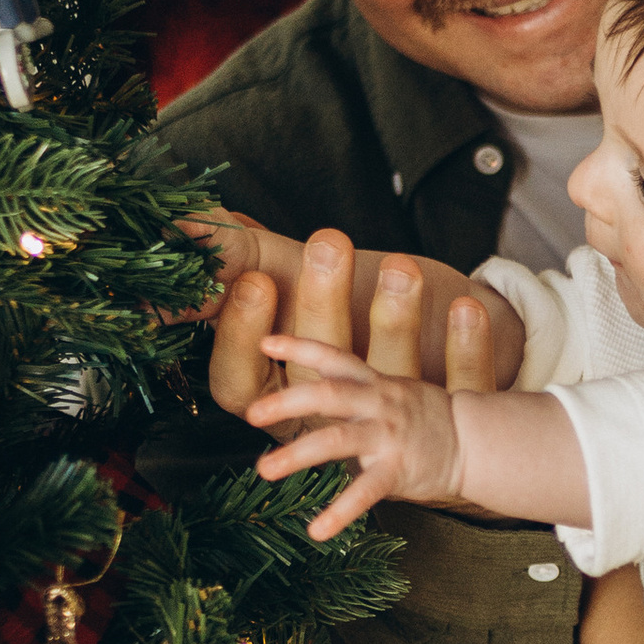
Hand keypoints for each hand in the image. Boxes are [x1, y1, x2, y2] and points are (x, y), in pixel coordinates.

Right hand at [203, 225, 501, 427]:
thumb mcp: (292, 280)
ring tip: (401, 265)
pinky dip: (466, 348)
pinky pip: (460, 388)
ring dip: (395, 322)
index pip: (238, 383)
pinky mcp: (452, 417)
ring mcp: (394, 420)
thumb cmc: (350, 309)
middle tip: (328, 240)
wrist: (439, 341)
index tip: (254, 280)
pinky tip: (466, 305)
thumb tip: (176, 223)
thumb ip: (240, 255)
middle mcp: (330, 415)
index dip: (241, 337)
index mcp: (276, 393)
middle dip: (321, 304)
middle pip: (315, 378)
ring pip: (388, 382)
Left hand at [252, 337, 469, 539]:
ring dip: (296, 455)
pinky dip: (339, 513)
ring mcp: (388, 435)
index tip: (265, 341)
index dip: (299, 346)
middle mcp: (378, 403)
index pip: (333, 356)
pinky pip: (365, 493)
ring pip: (337, 440)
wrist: (474, 442)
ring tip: (263, 470)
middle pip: (328, 393)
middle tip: (251, 414)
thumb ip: (353, 391)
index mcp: (373, 382)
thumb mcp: (390, 392)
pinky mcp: (398, 469)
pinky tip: (316, 530)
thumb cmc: (423, 419)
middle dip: (287, 401)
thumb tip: (306, 392)